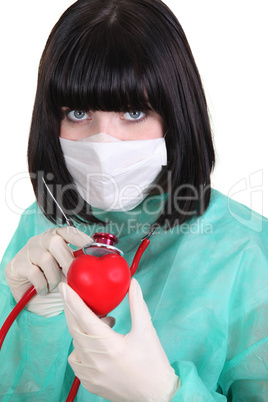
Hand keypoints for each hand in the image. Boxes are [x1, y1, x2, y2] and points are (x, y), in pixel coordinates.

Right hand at [5, 227, 91, 316]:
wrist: (28, 294)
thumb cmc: (51, 278)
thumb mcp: (66, 270)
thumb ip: (77, 265)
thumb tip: (93, 264)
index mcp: (56, 237)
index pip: (67, 231)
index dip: (79, 237)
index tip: (90, 245)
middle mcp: (41, 240)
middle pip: (55, 242)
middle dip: (67, 262)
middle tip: (72, 276)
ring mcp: (28, 251)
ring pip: (46, 259)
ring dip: (54, 277)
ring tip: (55, 286)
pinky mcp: (18, 264)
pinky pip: (34, 273)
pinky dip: (42, 284)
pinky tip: (43, 290)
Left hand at [59, 278, 180, 400]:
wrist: (156, 396)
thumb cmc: (153, 363)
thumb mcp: (146, 330)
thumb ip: (137, 304)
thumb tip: (133, 284)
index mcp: (110, 345)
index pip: (84, 318)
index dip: (72, 300)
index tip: (64, 287)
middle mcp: (96, 361)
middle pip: (74, 329)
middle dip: (72, 310)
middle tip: (73, 296)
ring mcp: (90, 374)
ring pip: (75, 344)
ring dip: (82, 329)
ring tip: (102, 324)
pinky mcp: (90, 383)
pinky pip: (76, 359)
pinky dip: (81, 346)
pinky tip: (95, 343)